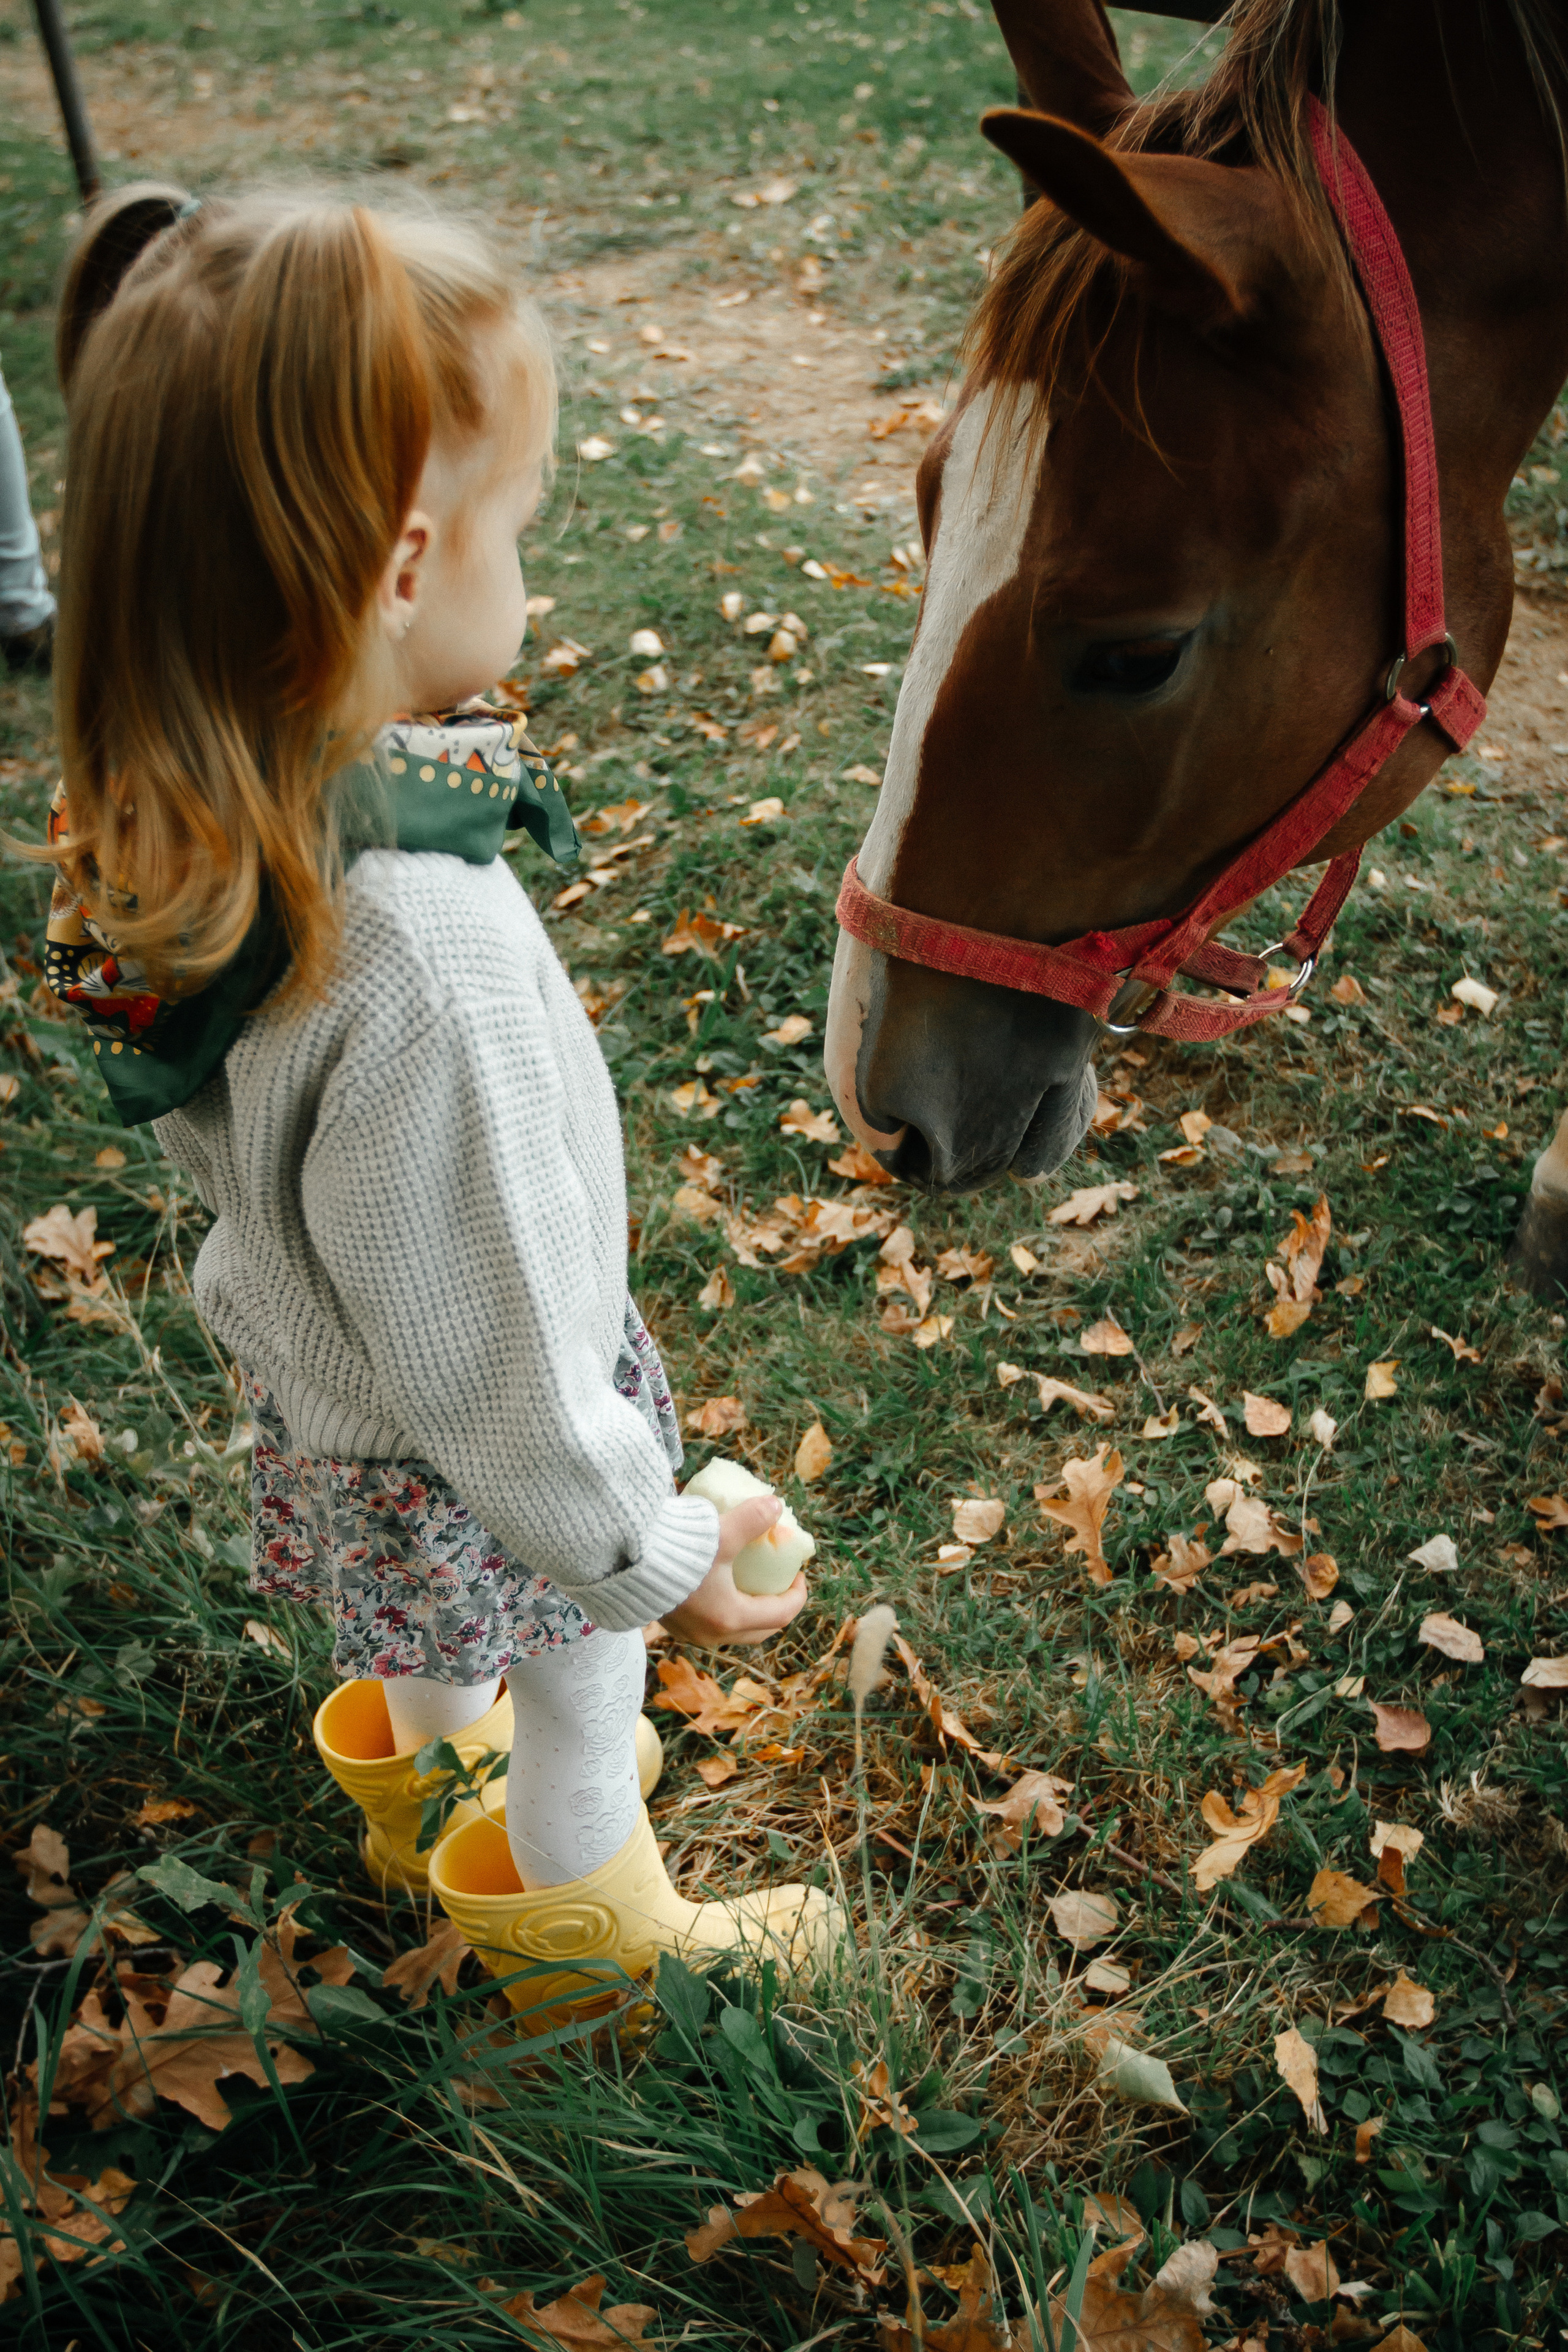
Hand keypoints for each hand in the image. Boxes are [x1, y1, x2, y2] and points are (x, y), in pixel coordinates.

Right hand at [662, 1494, 807, 1645]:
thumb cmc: (675, 1553)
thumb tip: (776, 1506)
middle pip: (760, 1630)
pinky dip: (725, 1610)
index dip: (797, 1594)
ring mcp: (689, 1633)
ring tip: (752, 1582)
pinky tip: (719, 1586)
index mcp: (730, 1618)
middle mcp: (711, 1635)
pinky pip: (710, 1625)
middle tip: (780, 1581)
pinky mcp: (672, 1624)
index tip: (799, 1573)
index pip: (781, 1614)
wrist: (623, 1563)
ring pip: (734, 1631)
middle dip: (776, 1607)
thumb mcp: (721, 1533)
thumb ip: (752, 1519)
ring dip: (749, 1611)